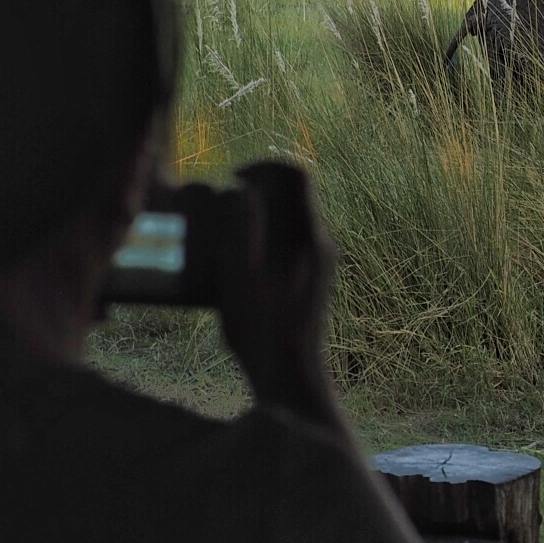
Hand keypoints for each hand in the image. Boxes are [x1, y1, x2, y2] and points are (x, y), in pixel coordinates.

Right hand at [212, 161, 338, 420]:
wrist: (291, 377)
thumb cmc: (263, 328)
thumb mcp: (241, 274)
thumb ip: (243, 228)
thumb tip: (240, 190)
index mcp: (309, 235)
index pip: (296, 175)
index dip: (263, 165)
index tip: (232, 177)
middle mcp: (321, 244)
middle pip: (292, 196)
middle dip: (256, 192)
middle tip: (223, 205)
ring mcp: (319, 264)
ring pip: (289, 222)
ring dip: (258, 218)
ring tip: (225, 235)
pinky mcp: (312, 282)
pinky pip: (288, 245)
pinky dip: (264, 241)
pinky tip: (237, 265)